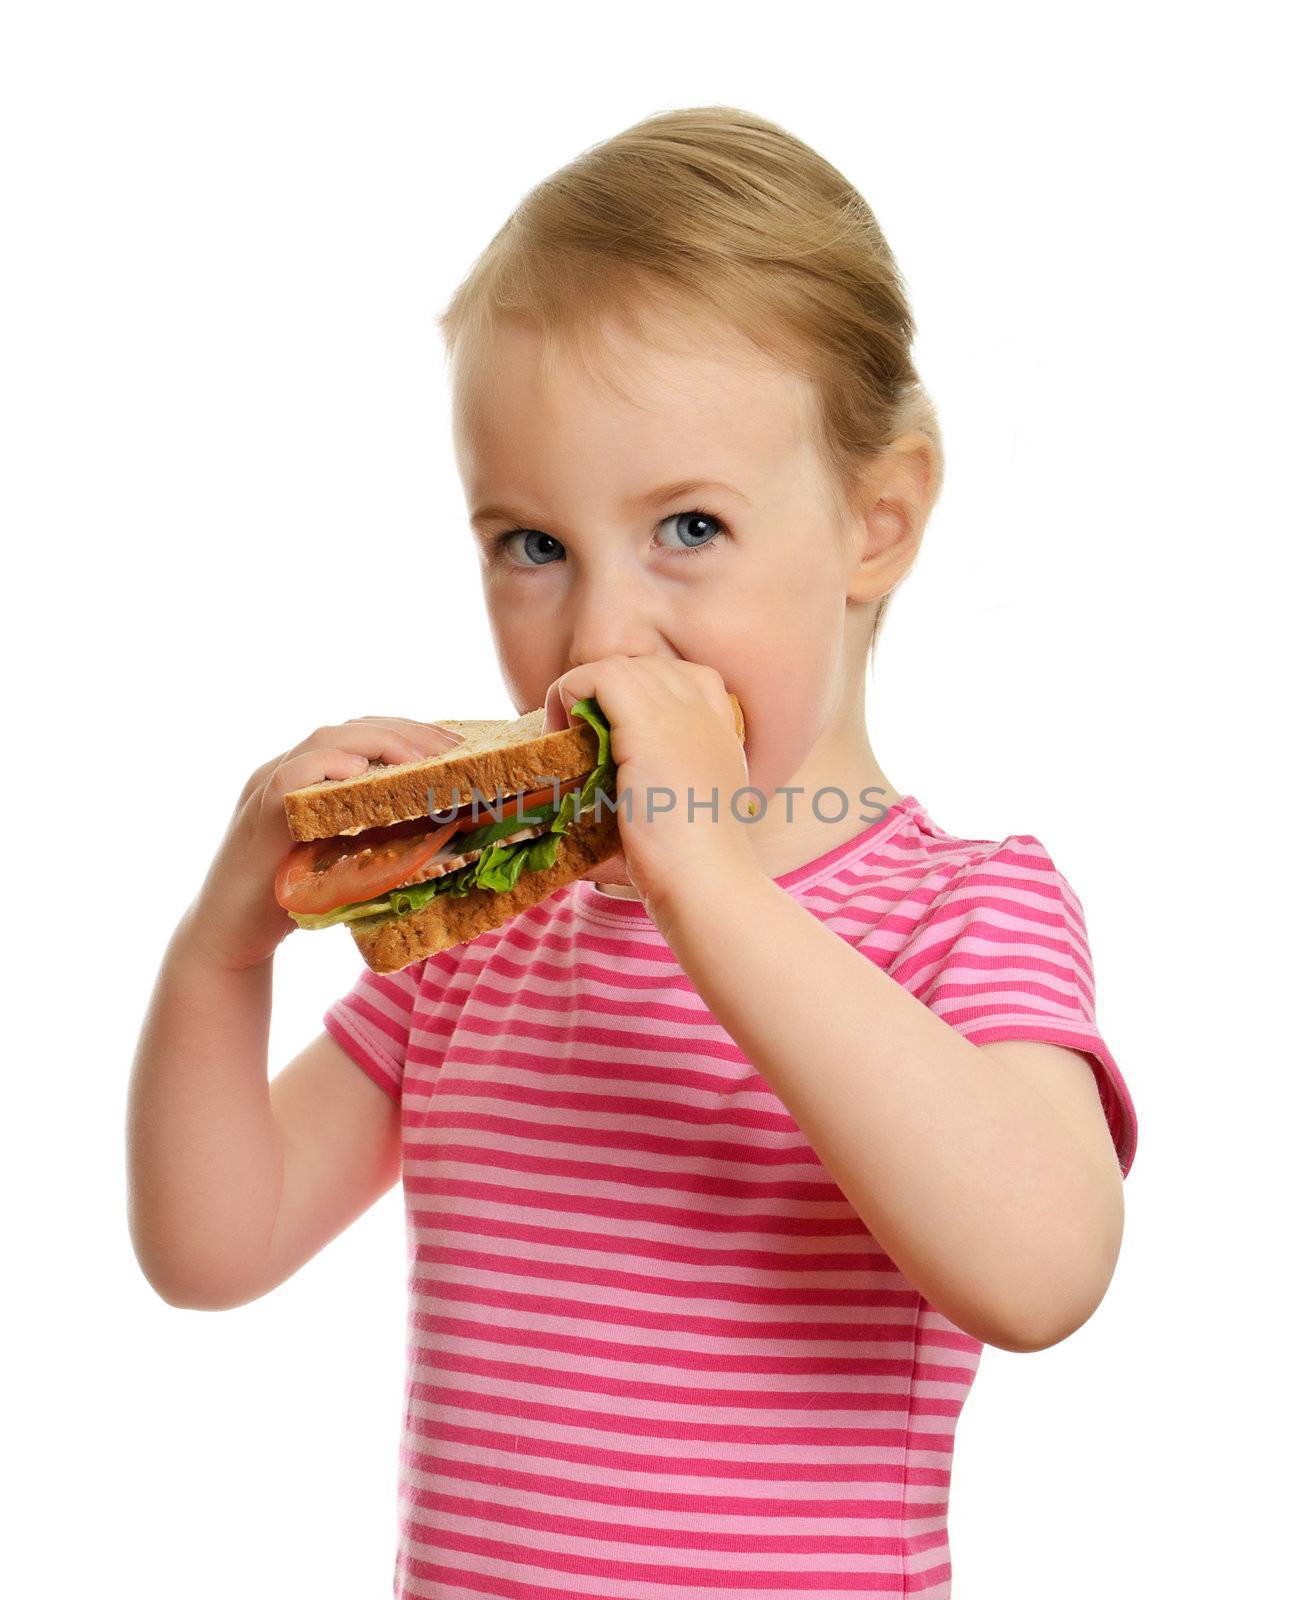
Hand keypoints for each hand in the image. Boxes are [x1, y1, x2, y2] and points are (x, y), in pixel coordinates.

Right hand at [178, 716, 464, 970]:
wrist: (232, 938)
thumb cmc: (293, 900)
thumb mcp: (349, 859)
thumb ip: (381, 836)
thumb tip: (447, 830)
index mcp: (311, 776)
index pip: (362, 733)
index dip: (408, 730)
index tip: (455, 741)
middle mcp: (287, 771)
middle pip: (350, 728)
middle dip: (405, 732)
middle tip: (451, 746)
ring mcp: (267, 789)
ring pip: (323, 741)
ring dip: (378, 743)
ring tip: (421, 758)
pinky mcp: (257, 817)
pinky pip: (288, 778)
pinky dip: (325, 766)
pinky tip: (359, 771)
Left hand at [542, 656, 758, 918]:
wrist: (708, 885)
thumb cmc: (693, 869)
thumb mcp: (687, 811)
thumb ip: (665, 782)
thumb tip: (611, 781)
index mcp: (722, 730)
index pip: (680, 678)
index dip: (637, 698)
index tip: (612, 739)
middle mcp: (706, 711)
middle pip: (643, 668)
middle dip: (603, 696)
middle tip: (578, 744)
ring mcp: (680, 713)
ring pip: (616, 668)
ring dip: (579, 696)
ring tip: (566, 741)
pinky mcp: (648, 724)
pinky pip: (597, 676)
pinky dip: (569, 695)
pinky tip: (563, 737)